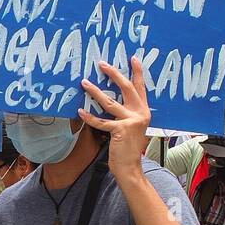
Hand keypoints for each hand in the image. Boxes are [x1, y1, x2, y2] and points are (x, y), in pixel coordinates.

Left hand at [78, 57, 150, 182]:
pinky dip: (89, 117)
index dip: (137, 72)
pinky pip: (101, 121)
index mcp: (144, 111)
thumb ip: (127, 113)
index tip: (133, 58)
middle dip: (114, 74)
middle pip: (127, 88)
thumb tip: (112, 99)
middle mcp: (140, 114)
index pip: (141, 88)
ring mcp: (131, 121)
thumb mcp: (132, 127)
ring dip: (95, 91)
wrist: (130, 166)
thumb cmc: (128, 147)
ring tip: (84, 83)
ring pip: (110, 102)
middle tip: (102, 64)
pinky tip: (80, 110)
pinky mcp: (120, 130)